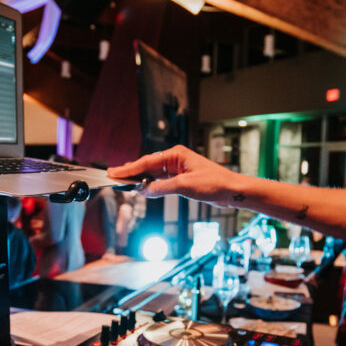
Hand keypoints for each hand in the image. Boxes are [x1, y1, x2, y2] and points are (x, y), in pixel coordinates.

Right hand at [108, 146, 240, 205]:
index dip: (130, 168)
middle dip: (131, 172)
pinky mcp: (182, 179)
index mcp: (176, 154)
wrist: (232, 191)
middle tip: (113, 176)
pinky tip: (143, 188)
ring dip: (140, 179)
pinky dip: (151, 185)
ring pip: (153, 173)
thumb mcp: (185, 186)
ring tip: (123, 182)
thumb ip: (161, 188)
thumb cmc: (214, 183)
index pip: (147, 161)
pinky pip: (161, 181)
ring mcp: (178, 169)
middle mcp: (175, 159)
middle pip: (148, 165)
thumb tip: (143, 190)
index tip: (115, 172)